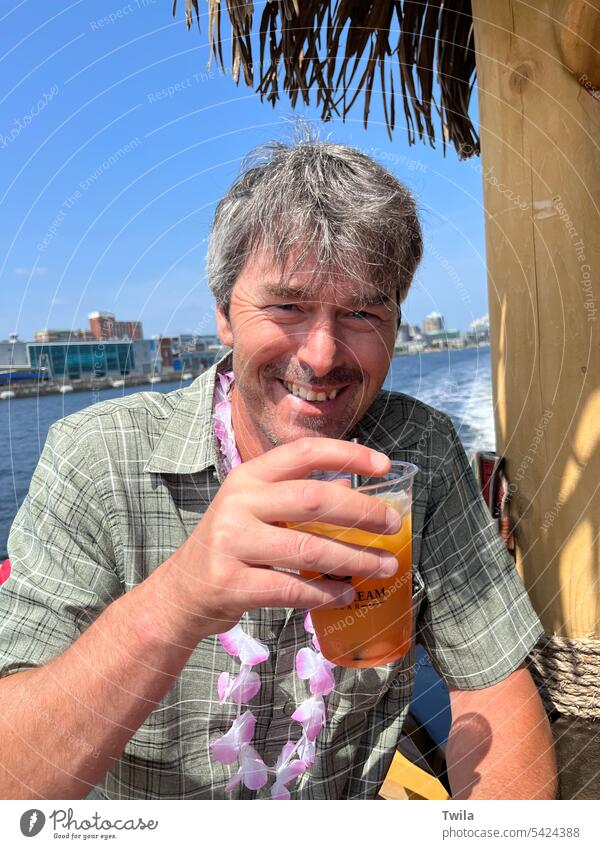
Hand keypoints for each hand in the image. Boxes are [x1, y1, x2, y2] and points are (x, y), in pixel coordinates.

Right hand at [166, 437, 402, 634]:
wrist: (180, 593)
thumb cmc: (230, 547)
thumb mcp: (250, 508)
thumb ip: (290, 497)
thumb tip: (355, 494)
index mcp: (248, 477)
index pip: (303, 452)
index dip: (347, 454)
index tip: (384, 464)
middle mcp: (239, 502)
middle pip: (314, 499)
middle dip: (362, 512)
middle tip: (393, 524)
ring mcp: (232, 543)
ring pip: (310, 550)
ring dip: (355, 559)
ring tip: (385, 566)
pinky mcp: (231, 583)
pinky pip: (292, 589)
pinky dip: (327, 593)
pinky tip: (347, 594)